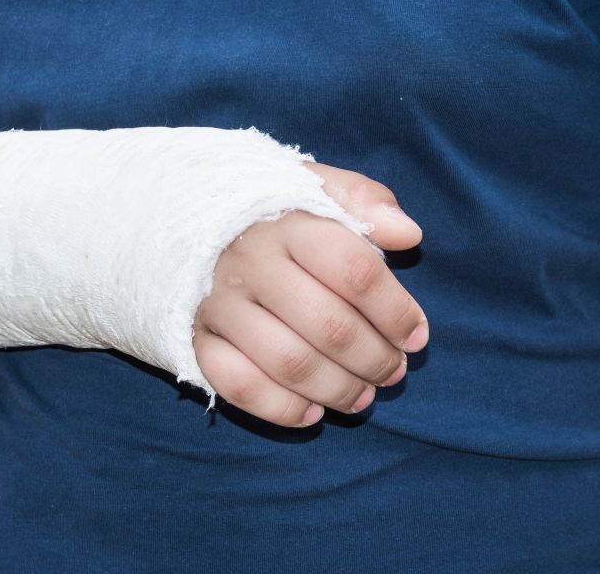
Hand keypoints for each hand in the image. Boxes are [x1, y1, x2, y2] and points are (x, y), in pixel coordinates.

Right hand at [191, 161, 428, 426]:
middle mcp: (251, 263)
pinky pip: (240, 385)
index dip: (395, 312)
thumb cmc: (271, 210)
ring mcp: (219, 303)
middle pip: (329, 326)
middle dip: (374, 359)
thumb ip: (365, 201)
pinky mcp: (196, 336)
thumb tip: (409, 234)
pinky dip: (281, 408)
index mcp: (290, 223)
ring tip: (363, 397)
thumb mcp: (317, 187)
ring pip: (290, 363)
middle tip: (393, 372)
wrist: (182, 216)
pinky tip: (313, 412)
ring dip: (337, 389)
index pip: (355, 272)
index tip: (416, 336)